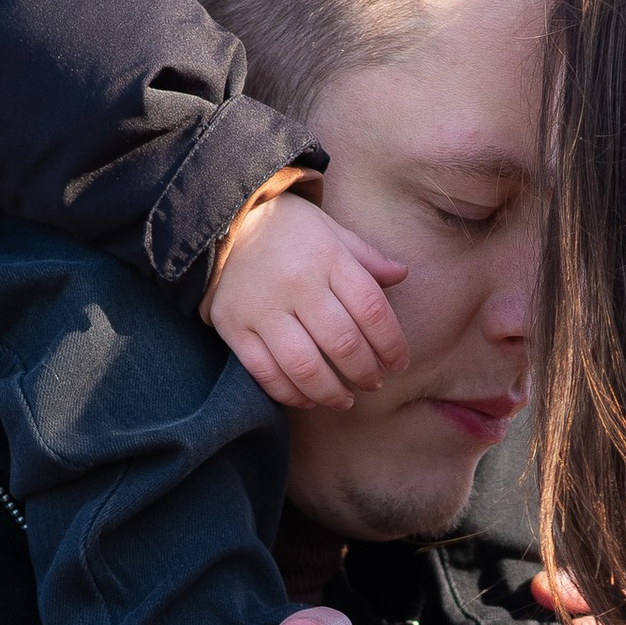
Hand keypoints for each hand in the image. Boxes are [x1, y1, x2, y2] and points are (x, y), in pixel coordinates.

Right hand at [204, 184, 409, 408]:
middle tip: (373, 384)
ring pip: (304, 366)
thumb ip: (367, 257)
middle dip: (365, 372)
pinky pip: (264, 372)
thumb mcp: (331, 231)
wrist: (223, 223)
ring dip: (331, 392)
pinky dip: (289, 393)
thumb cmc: (288, 230)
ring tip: (345, 401)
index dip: (391, 344)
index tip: (398, 363)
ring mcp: (262, 308)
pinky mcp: (233, 327)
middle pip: (342, 343)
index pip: (371, 309)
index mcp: (327, 258)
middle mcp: (296, 284)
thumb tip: (402, 275)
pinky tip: (307, 399)